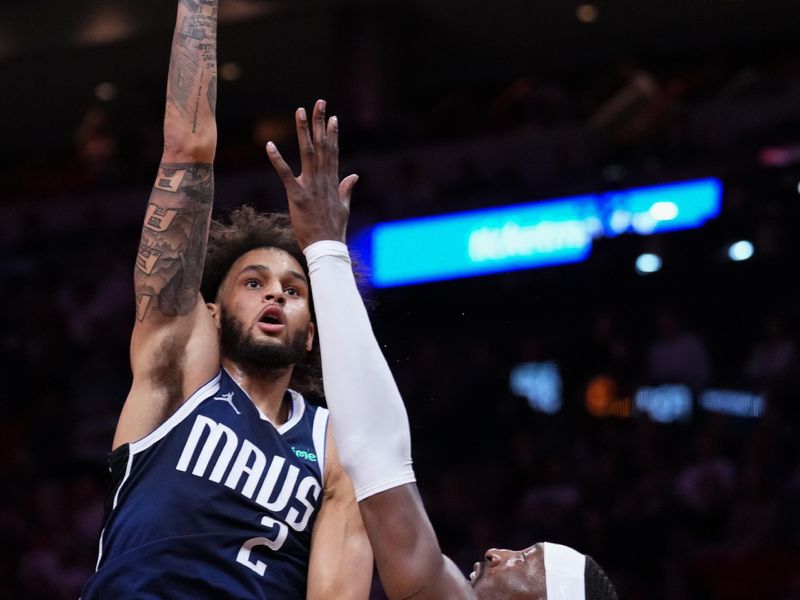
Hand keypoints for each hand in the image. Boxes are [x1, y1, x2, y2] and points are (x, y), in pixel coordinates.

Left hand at [266, 99, 357, 248]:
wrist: (327, 247)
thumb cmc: (334, 230)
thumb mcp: (344, 207)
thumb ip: (347, 189)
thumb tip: (355, 175)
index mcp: (332, 182)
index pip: (332, 152)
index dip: (332, 133)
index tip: (332, 117)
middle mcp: (323, 179)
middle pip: (321, 145)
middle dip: (320, 123)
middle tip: (319, 103)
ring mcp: (310, 186)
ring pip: (307, 153)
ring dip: (303, 131)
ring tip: (300, 112)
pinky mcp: (297, 196)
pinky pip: (285, 174)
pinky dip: (277, 159)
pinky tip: (269, 145)